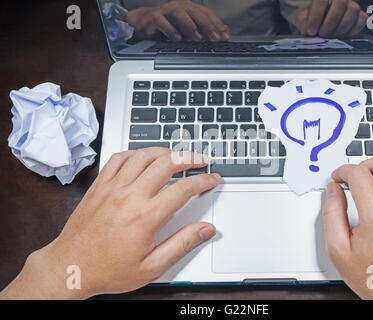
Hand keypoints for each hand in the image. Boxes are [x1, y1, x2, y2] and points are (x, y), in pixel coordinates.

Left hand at [0, 148, 220, 298]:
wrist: (70, 267)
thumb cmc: (108, 269)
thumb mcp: (152, 266)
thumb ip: (182, 244)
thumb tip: (206, 230)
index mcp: (145, 216)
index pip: (184, 188)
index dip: (204, 180)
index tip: (212, 179)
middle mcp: (129, 196)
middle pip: (166, 163)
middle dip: (189, 157)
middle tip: (200, 159)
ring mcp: (112, 188)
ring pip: (143, 155)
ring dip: (164, 151)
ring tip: (176, 156)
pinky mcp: (99, 185)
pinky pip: (119, 158)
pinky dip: (136, 153)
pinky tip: (143, 157)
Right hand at [126, 0, 229, 41]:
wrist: (143, 23)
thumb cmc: (169, 25)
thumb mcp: (190, 29)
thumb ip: (206, 29)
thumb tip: (226, 32)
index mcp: (190, 8)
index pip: (207, 14)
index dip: (217, 24)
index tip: (225, 37)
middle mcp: (180, 7)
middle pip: (196, 13)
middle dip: (207, 26)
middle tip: (215, 38)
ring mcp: (167, 10)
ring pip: (180, 14)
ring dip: (190, 26)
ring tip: (197, 38)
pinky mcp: (154, 17)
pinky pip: (163, 22)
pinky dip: (170, 30)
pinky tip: (177, 39)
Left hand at [296, 0, 367, 38]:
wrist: (322, 24)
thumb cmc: (313, 20)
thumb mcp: (303, 21)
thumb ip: (303, 23)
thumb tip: (306, 29)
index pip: (321, 0)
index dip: (316, 16)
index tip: (311, 31)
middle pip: (340, 3)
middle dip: (330, 22)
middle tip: (322, 34)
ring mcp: (351, 5)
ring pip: (353, 11)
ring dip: (341, 27)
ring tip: (331, 36)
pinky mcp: (360, 15)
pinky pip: (361, 20)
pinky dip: (351, 30)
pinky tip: (341, 36)